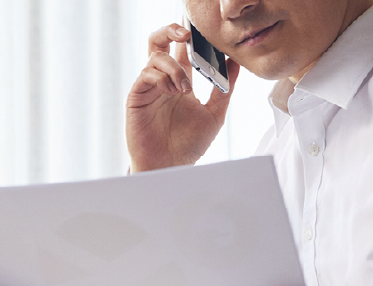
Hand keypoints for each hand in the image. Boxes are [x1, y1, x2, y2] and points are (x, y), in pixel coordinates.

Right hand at [126, 23, 240, 171]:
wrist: (172, 168)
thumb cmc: (189, 145)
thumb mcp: (214, 114)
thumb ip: (224, 88)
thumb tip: (236, 62)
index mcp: (181, 83)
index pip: (183, 52)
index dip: (192, 39)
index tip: (206, 35)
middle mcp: (163, 81)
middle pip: (161, 42)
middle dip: (172, 31)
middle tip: (186, 34)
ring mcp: (149, 88)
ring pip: (155, 56)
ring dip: (174, 67)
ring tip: (184, 87)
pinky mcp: (137, 97)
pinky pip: (146, 75)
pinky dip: (161, 78)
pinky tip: (172, 92)